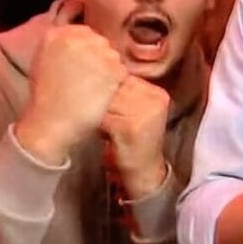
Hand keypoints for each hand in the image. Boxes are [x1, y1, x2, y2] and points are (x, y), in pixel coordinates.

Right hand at [15, 10, 127, 165]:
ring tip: (92, 90)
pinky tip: (101, 95)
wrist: (51, 123)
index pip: (82, 30)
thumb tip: (74, 21)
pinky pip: (122, 72)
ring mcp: (97, 52)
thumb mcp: (43, 60)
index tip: (82, 66)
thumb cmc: (45, 97)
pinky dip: (116, 84)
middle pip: (100, 41)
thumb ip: (59, 42)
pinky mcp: (113, 69)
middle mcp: (76, 36)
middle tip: (87, 81)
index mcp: (55, 33)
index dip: (86, 49)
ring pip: (113, 56)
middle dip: (98, 58)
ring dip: (109, 71)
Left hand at [101, 75, 170, 198]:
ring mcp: (145, 113)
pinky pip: (104, 116)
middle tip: (86, 102)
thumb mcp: (136, 112)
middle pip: (115, 86)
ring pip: (108, 100)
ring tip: (91, 116)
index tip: (89, 84)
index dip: (104, 80)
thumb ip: (123, 92)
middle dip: (97, 93)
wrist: (145, 173)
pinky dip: (95, 121)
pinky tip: (94, 127)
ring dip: (94, 107)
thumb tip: (93, 70)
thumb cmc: (134, 141)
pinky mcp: (131, 127)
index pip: (124, 76)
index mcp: (157, 93)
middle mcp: (154, 100)